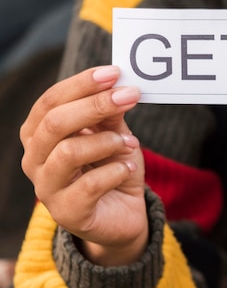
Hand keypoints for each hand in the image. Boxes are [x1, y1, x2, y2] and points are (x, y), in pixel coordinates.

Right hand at [20, 65, 146, 265]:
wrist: (122, 214)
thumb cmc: (112, 168)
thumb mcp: (114, 135)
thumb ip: (111, 115)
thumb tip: (117, 87)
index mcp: (40, 134)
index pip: (50, 101)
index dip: (81, 84)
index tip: (115, 73)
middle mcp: (35, 159)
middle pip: (55, 123)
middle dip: (96, 105)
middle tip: (130, 96)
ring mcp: (47, 188)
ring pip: (68, 152)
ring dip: (107, 142)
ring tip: (130, 143)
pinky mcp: (67, 213)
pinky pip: (90, 185)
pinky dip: (116, 171)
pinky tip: (128, 168)